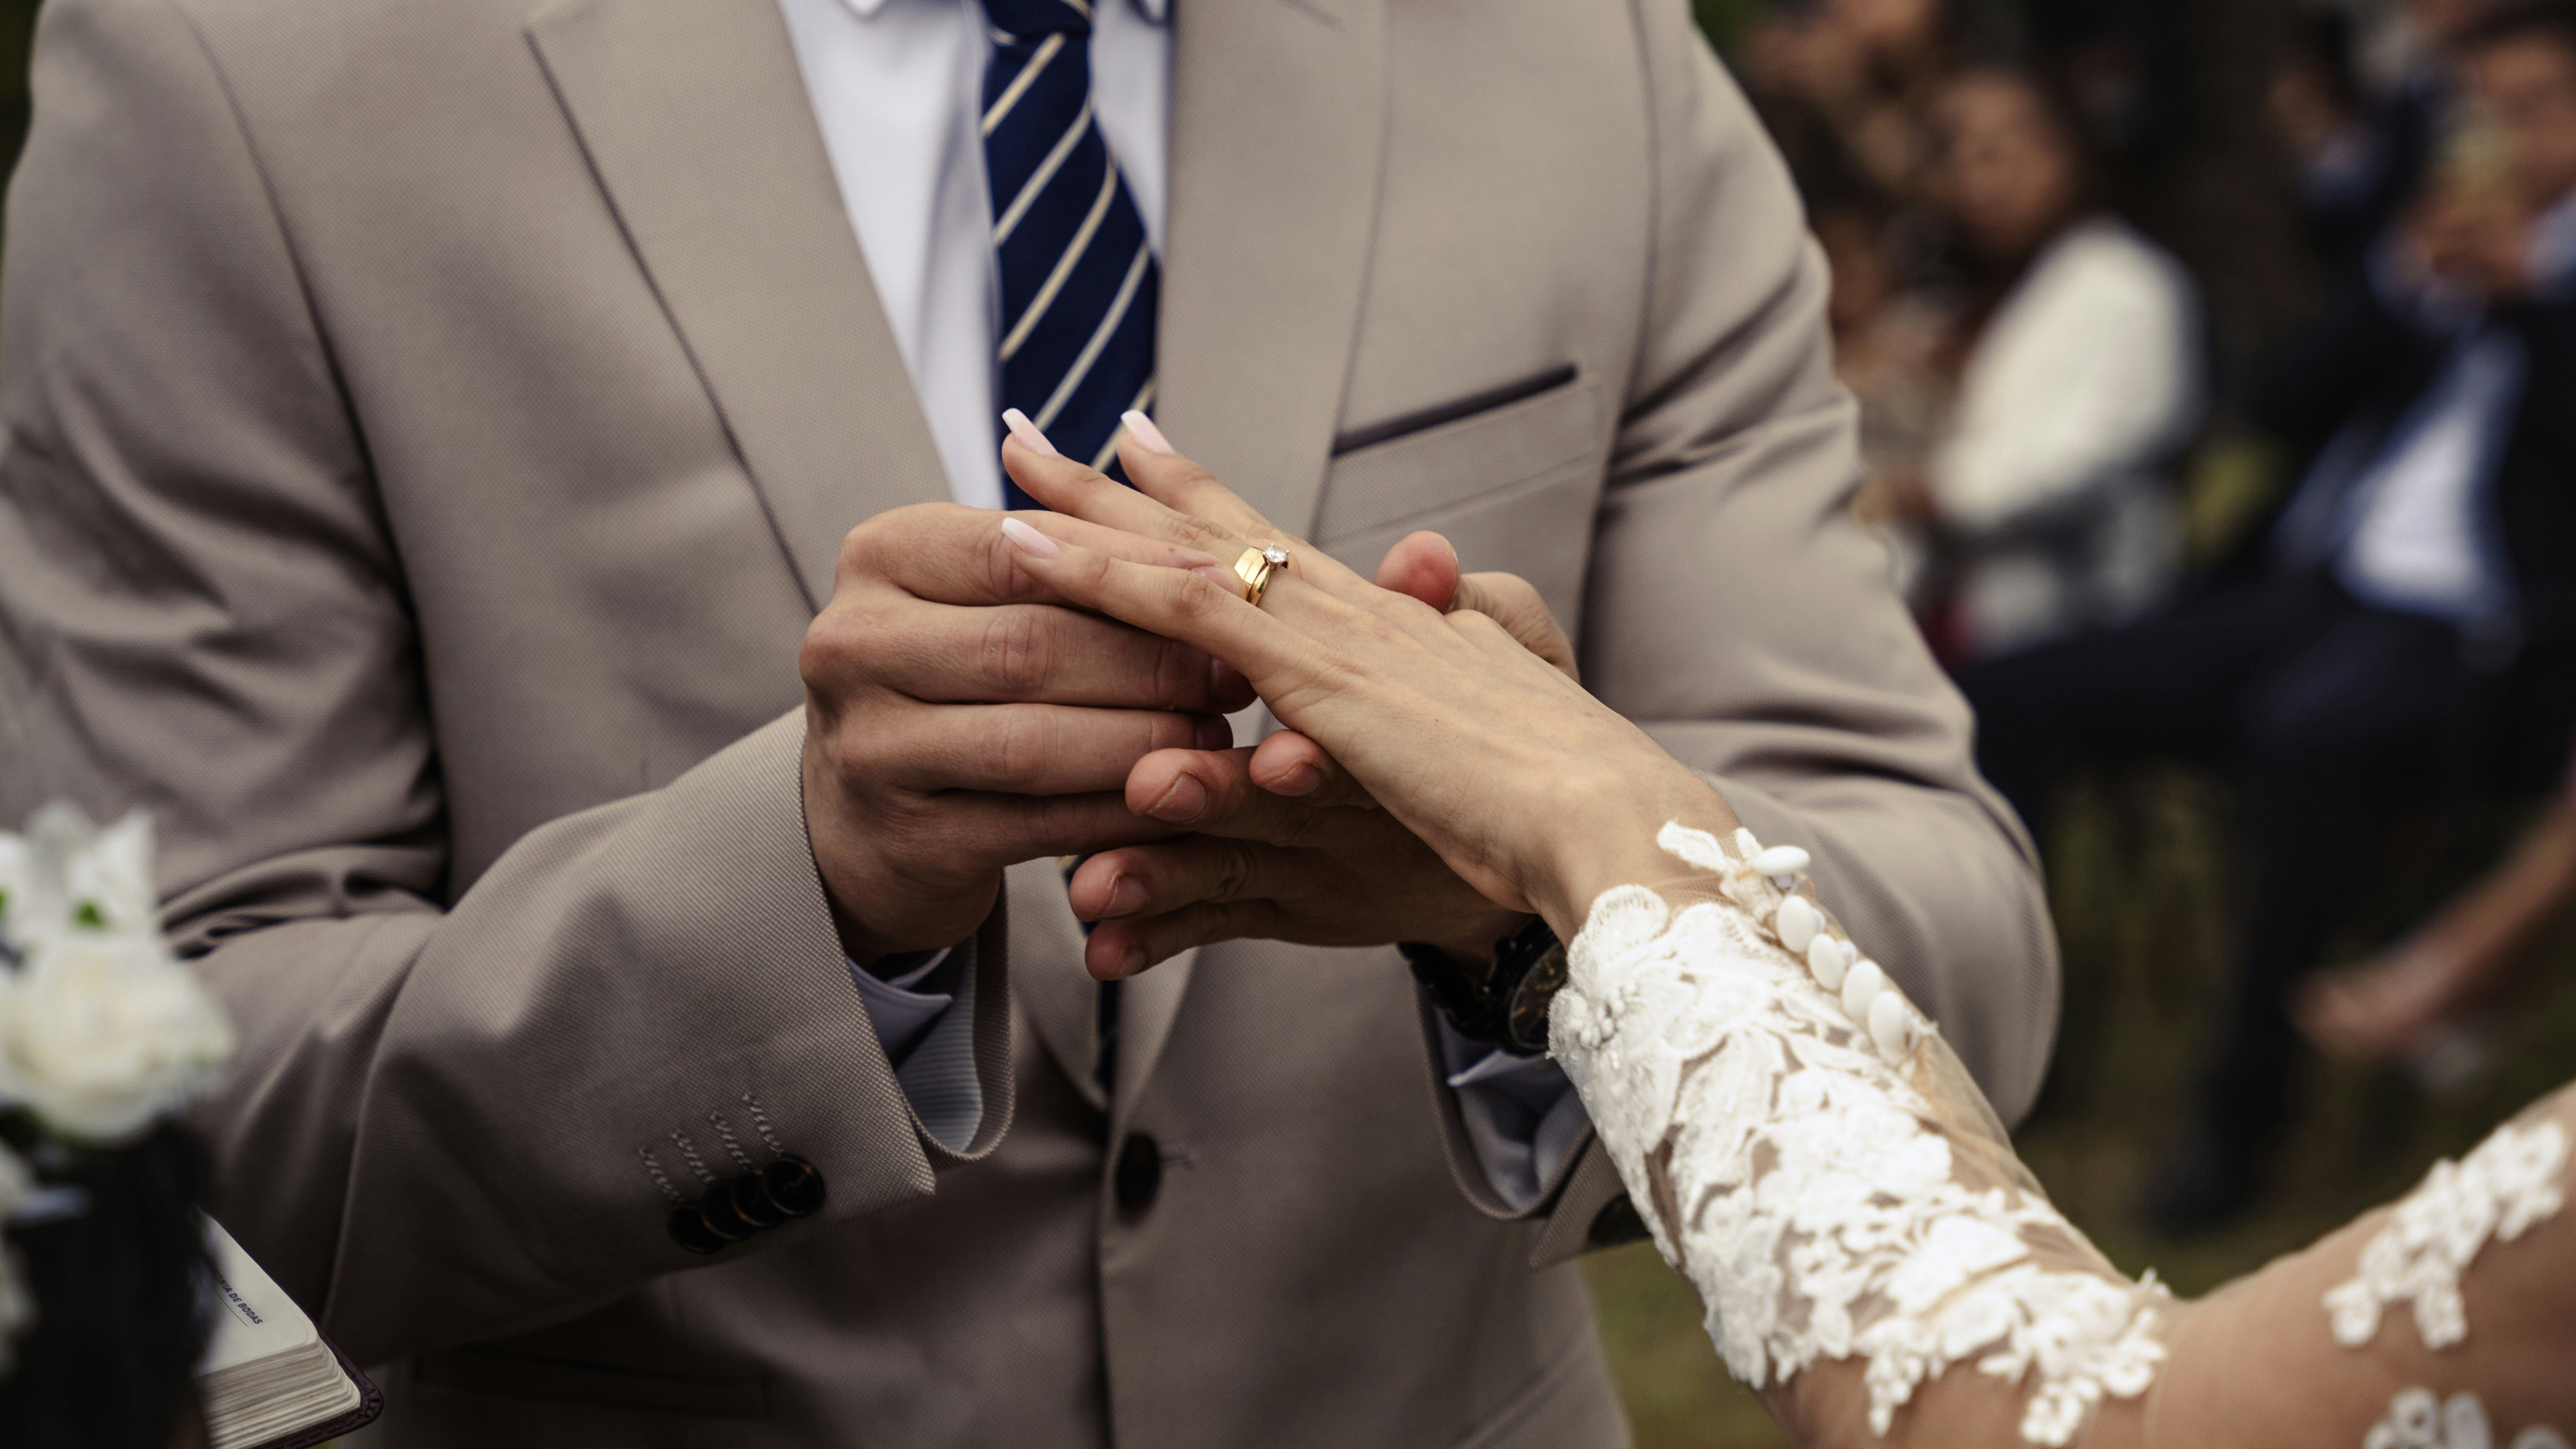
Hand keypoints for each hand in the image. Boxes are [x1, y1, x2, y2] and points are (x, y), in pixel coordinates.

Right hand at [799, 502, 1253, 961]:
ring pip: (1035, 742)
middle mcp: (853, 643)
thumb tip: (1210, 536)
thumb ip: (1068, 557)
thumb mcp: (983, 597)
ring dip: (1143, 742)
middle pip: (1031, 644)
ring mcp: (870, 747)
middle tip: (1237, 674)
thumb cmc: (953, 679)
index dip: (1136, 564)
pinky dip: (1119, 813)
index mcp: (881, 555)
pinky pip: (1040, 824)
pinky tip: (1177, 803)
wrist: (865, 813)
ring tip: (1215, 736)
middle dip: (1151, 661)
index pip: (1022, 546)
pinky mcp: (908, 838)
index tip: (1230, 580)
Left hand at [994, 424, 1735, 949]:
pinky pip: (1186, 614)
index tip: (1130, 441)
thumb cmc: (1559, 792)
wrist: (1605, 821)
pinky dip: (1104, 578)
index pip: (1269, 542)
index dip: (1196, 493)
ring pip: (1182, 557)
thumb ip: (1441, 663)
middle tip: (1027, 431)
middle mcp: (1346, 610)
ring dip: (1089, 516)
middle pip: (1208, 531)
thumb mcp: (1482, 722)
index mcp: (1381, 623)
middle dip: (1115, 485)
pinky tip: (1030, 559)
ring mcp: (1329, 640)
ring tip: (1009, 471)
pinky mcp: (1315, 681)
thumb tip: (1426, 605)